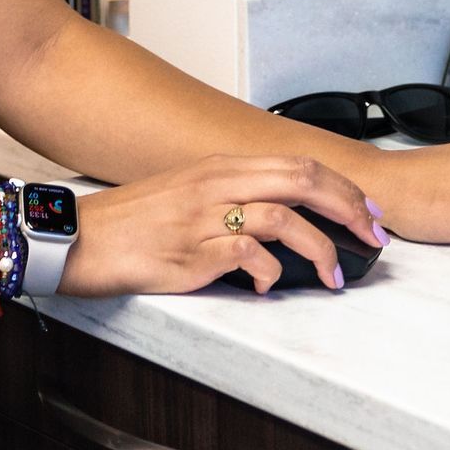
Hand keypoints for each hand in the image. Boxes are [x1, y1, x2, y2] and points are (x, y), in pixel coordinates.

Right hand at [59, 154, 387, 296]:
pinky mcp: (191, 254)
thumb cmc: (130, 222)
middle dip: (349, 209)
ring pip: (284, 219)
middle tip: (372, 237)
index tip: (367, 210)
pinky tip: (268, 286)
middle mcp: (214, 184)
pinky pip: (249, 258)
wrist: (77, 239)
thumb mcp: (184, 193)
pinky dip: (270, 274)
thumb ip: (230, 197)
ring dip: (321, 250)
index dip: (341, 186)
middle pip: (301, 181)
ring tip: (334, 276)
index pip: (296, 163)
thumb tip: (281, 217)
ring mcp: (203, 218)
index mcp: (216, 167)